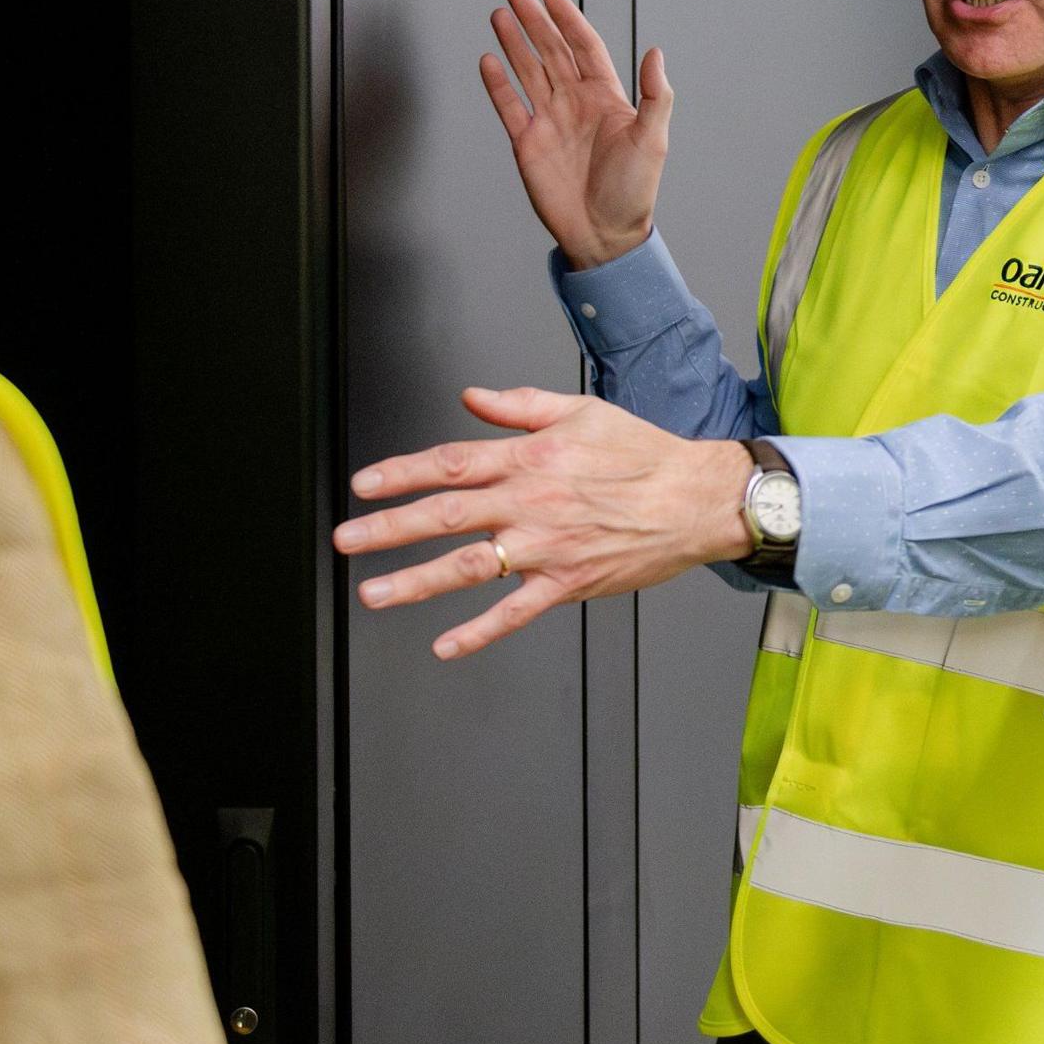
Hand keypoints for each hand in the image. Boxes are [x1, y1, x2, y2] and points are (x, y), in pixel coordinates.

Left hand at [334, 387, 755, 660]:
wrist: (696, 498)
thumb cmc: (644, 454)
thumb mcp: (580, 412)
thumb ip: (519, 406)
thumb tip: (471, 398)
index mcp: (530, 459)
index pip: (451, 463)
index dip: (401, 473)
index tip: (363, 484)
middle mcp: (531, 503)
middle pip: (446, 515)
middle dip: (389, 528)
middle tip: (347, 540)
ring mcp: (547, 547)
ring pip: (470, 567)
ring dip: (417, 582)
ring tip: (375, 593)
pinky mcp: (568, 582)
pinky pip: (515, 611)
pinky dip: (479, 632)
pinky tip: (446, 645)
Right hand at [483, 0, 671, 270]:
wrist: (604, 235)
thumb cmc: (632, 192)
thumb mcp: (652, 140)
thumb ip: (655, 95)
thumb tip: (655, 52)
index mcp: (606, 98)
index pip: (584, 48)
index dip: (569, 21)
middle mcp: (575, 104)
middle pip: (551, 52)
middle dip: (534, 21)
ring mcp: (549, 122)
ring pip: (527, 72)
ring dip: (513, 43)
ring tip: (499, 15)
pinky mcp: (527, 143)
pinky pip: (509, 107)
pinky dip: (497, 84)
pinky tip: (488, 60)